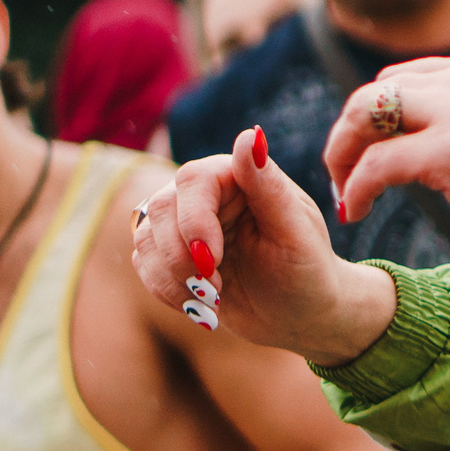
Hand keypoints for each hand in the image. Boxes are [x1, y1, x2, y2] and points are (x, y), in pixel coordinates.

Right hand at [133, 127, 394, 366]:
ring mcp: (183, 222)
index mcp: (239, 176)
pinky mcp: (170, 252)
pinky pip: (142, 264)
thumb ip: (268, 186)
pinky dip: (167, 290)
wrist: (301, 315)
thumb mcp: (294, 232)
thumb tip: (250, 135)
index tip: (213, 259)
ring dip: (174, 278)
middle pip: (160, 208)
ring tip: (215, 298)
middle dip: (181, 257)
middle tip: (216, 287)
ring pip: (145, 238)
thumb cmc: (307, 269)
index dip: (194, 220)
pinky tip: (203, 304)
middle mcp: (207, 193)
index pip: (193, 179)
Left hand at [321, 54, 449, 294]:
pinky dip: (356, 188)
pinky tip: (359, 212)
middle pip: (371, 94)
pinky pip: (375, 163)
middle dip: (346, 136)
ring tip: (348, 194)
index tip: (366, 158)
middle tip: (344, 178)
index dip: (371, 120)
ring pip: (362, 116)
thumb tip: (416, 144)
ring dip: (342, 156)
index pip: (399, 80)